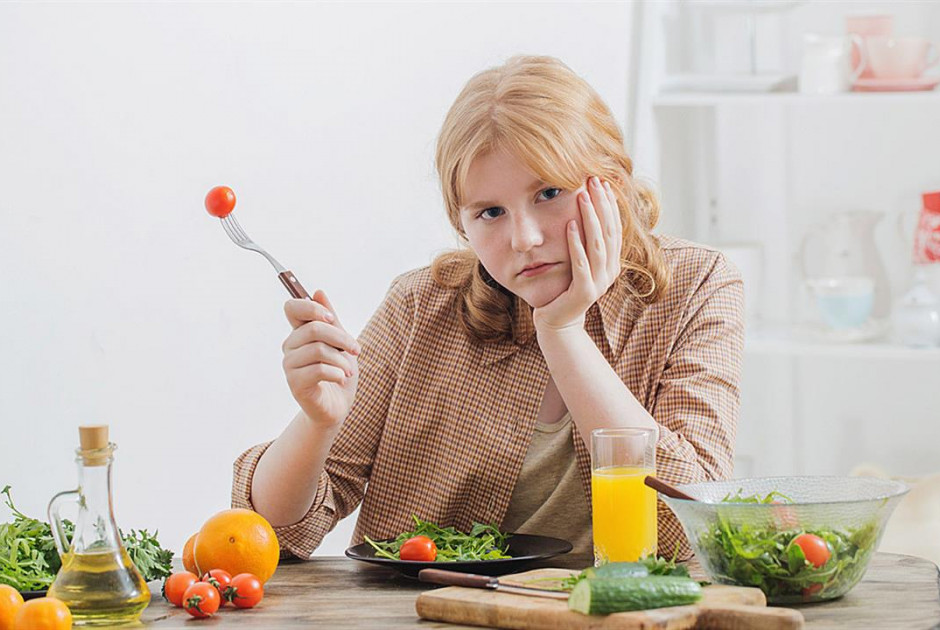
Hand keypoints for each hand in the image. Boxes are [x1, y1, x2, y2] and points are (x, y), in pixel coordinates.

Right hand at [282, 290, 361, 429]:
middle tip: (356, 349)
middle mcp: (290, 347)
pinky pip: (318, 370)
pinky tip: (341, 379)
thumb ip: (331, 319)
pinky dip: (337, 373)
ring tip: (349, 370)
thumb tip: (318, 292)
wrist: (337, 407)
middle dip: (341, 338)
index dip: (311, 308)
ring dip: (342, 360)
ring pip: (318, 350)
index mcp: (299, 333)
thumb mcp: (341, 343)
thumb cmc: (339, 373)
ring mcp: (290, 366)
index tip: (331, 318)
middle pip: (313, 329)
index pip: (292, 308)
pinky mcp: (295, 384)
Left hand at [533, 176, 622, 332]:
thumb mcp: (579, 260)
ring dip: (590, 218)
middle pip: (609, 232)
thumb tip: (585, 208)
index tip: (602, 181)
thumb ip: (586, 240)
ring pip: (598, 245)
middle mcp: (610, 271)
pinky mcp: (584, 292)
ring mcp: (599, 283)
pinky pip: (581, 264)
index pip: (615, 227)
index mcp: (612, 262)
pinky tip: (569, 225)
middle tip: (594, 180)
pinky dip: (576, 244)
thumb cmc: (565, 286)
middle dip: (602, 204)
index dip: (610, 204)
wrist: (558, 320)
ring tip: (582, 196)